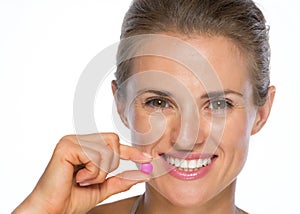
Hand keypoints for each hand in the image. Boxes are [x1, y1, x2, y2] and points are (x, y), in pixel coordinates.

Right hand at [13, 133, 151, 213]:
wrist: (52, 211)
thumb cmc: (72, 199)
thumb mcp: (102, 188)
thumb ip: (121, 180)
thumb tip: (143, 174)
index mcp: (85, 146)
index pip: (114, 144)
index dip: (132, 151)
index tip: (147, 158)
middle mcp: (78, 139)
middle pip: (113, 141)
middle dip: (110, 165)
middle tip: (92, 178)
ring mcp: (71, 140)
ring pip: (107, 150)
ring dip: (99, 172)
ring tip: (83, 180)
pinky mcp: (67, 146)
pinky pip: (95, 156)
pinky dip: (92, 173)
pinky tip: (77, 178)